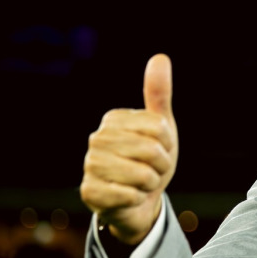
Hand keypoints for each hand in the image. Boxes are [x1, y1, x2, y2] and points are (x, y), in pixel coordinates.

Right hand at [80, 54, 178, 244]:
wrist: (139, 199)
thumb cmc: (150, 160)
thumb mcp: (161, 127)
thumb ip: (159, 94)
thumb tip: (160, 57)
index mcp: (113, 119)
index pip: (159, 127)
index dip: (168, 143)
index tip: (159, 149)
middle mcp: (96, 139)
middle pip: (150, 150)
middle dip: (161, 165)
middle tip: (152, 170)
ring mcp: (90, 165)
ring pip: (141, 174)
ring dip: (150, 183)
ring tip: (141, 183)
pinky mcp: (89, 192)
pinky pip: (129, 195)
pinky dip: (137, 199)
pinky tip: (129, 197)